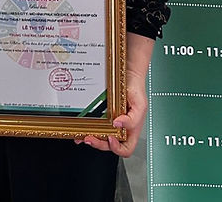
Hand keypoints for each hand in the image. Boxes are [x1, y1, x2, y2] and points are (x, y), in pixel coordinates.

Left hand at [79, 33, 153, 155]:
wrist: (128, 73)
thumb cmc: (136, 89)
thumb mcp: (140, 105)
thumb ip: (132, 119)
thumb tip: (118, 125)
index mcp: (131, 130)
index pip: (125, 149)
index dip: (117, 148)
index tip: (110, 138)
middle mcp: (120, 129)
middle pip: (109, 145)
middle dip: (99, 144)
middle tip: (90, 138)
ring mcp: (110, 122)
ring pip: (100, 137)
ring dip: (91, 139)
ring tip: (83, 136)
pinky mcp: (103, 115)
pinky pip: (95, 125)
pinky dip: (87, 129)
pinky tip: (81, 130)